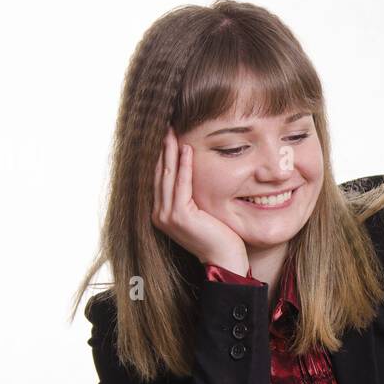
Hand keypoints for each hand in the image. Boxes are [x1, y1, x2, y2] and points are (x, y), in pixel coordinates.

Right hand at [152, 127, 248, 273]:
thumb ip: (191, 195)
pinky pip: (180, 184)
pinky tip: (186, 149)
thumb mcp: (200, 211)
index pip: (159, 178)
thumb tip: (194, 171)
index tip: (166, 134)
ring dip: (169, 152)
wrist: (224, 258)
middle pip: (159, 173)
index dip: (161, 156)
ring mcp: (167, 216)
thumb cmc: (218, 235)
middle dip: (162, 149)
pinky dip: (183, 166)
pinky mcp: (179, 216)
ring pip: (166, 176)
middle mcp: (159, 214)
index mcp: (161, 213)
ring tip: (172, 131)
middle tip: (166, 126)